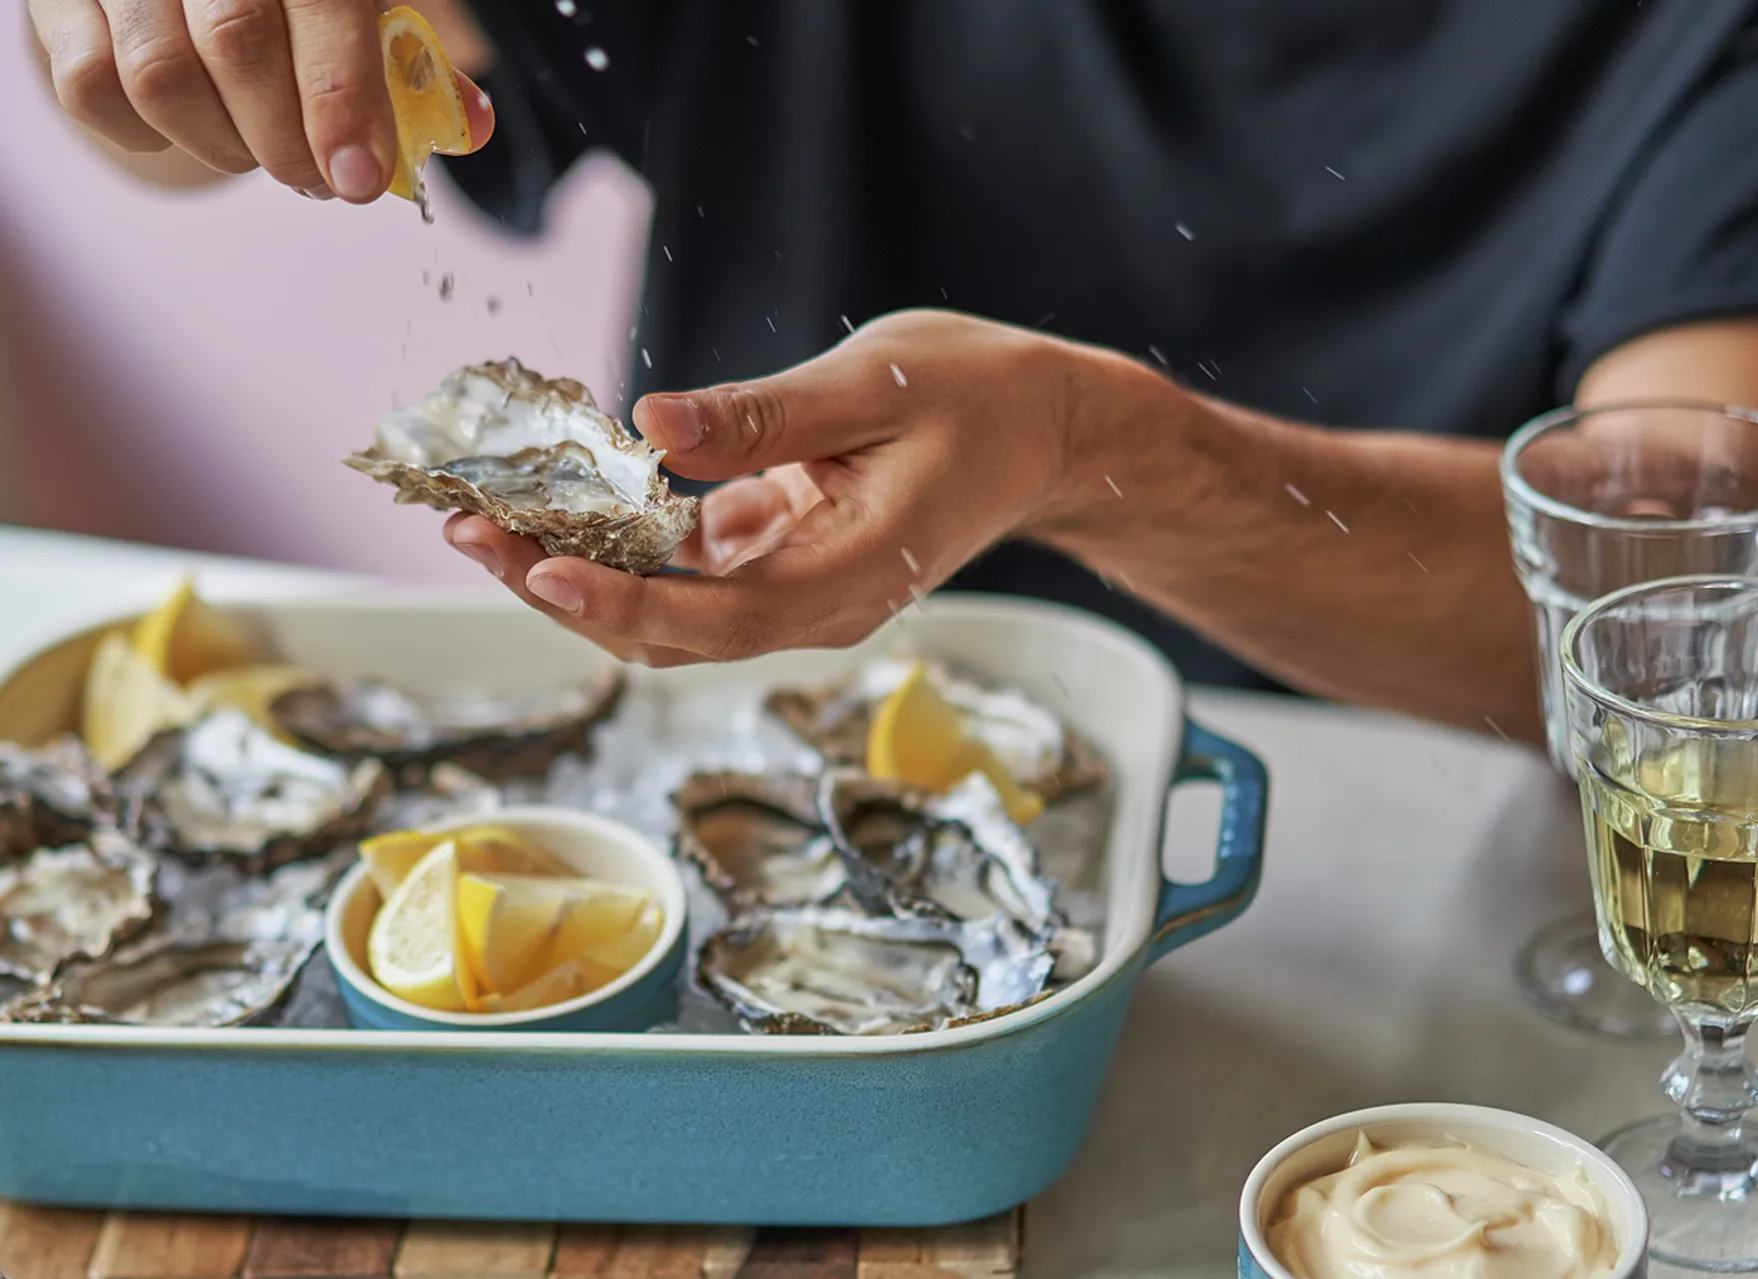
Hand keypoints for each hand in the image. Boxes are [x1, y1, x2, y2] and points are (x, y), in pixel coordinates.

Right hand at [27, 0, 493, 200]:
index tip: (359, 179)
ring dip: (221, 145)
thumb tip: (469, 126)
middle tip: (316, 180)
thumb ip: (410, 68)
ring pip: (159, 76)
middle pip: (237, 44)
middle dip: (287, 141)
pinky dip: (144, 136)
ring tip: (255, 152)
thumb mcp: (356, 11)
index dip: (342, 99)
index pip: (322, 4)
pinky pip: (89, 88)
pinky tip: (183, 128)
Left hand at [444, 310, 1123, 665]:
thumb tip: (653, 424)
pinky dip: (621, 537)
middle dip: (563, 588)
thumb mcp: (875, 387)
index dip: (623, 604)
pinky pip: (687, 566)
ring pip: (667, 606)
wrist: (1048, 430)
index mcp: (848, 574)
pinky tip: (564, 490)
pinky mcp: (781, 555)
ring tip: (489, 513)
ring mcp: (796, 586)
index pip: (719, 617)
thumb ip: (764, 416)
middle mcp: (815, 602)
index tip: (540, 569)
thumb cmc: (982, 400)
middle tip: (469, 525)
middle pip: (670, 629)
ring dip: (577, 567)